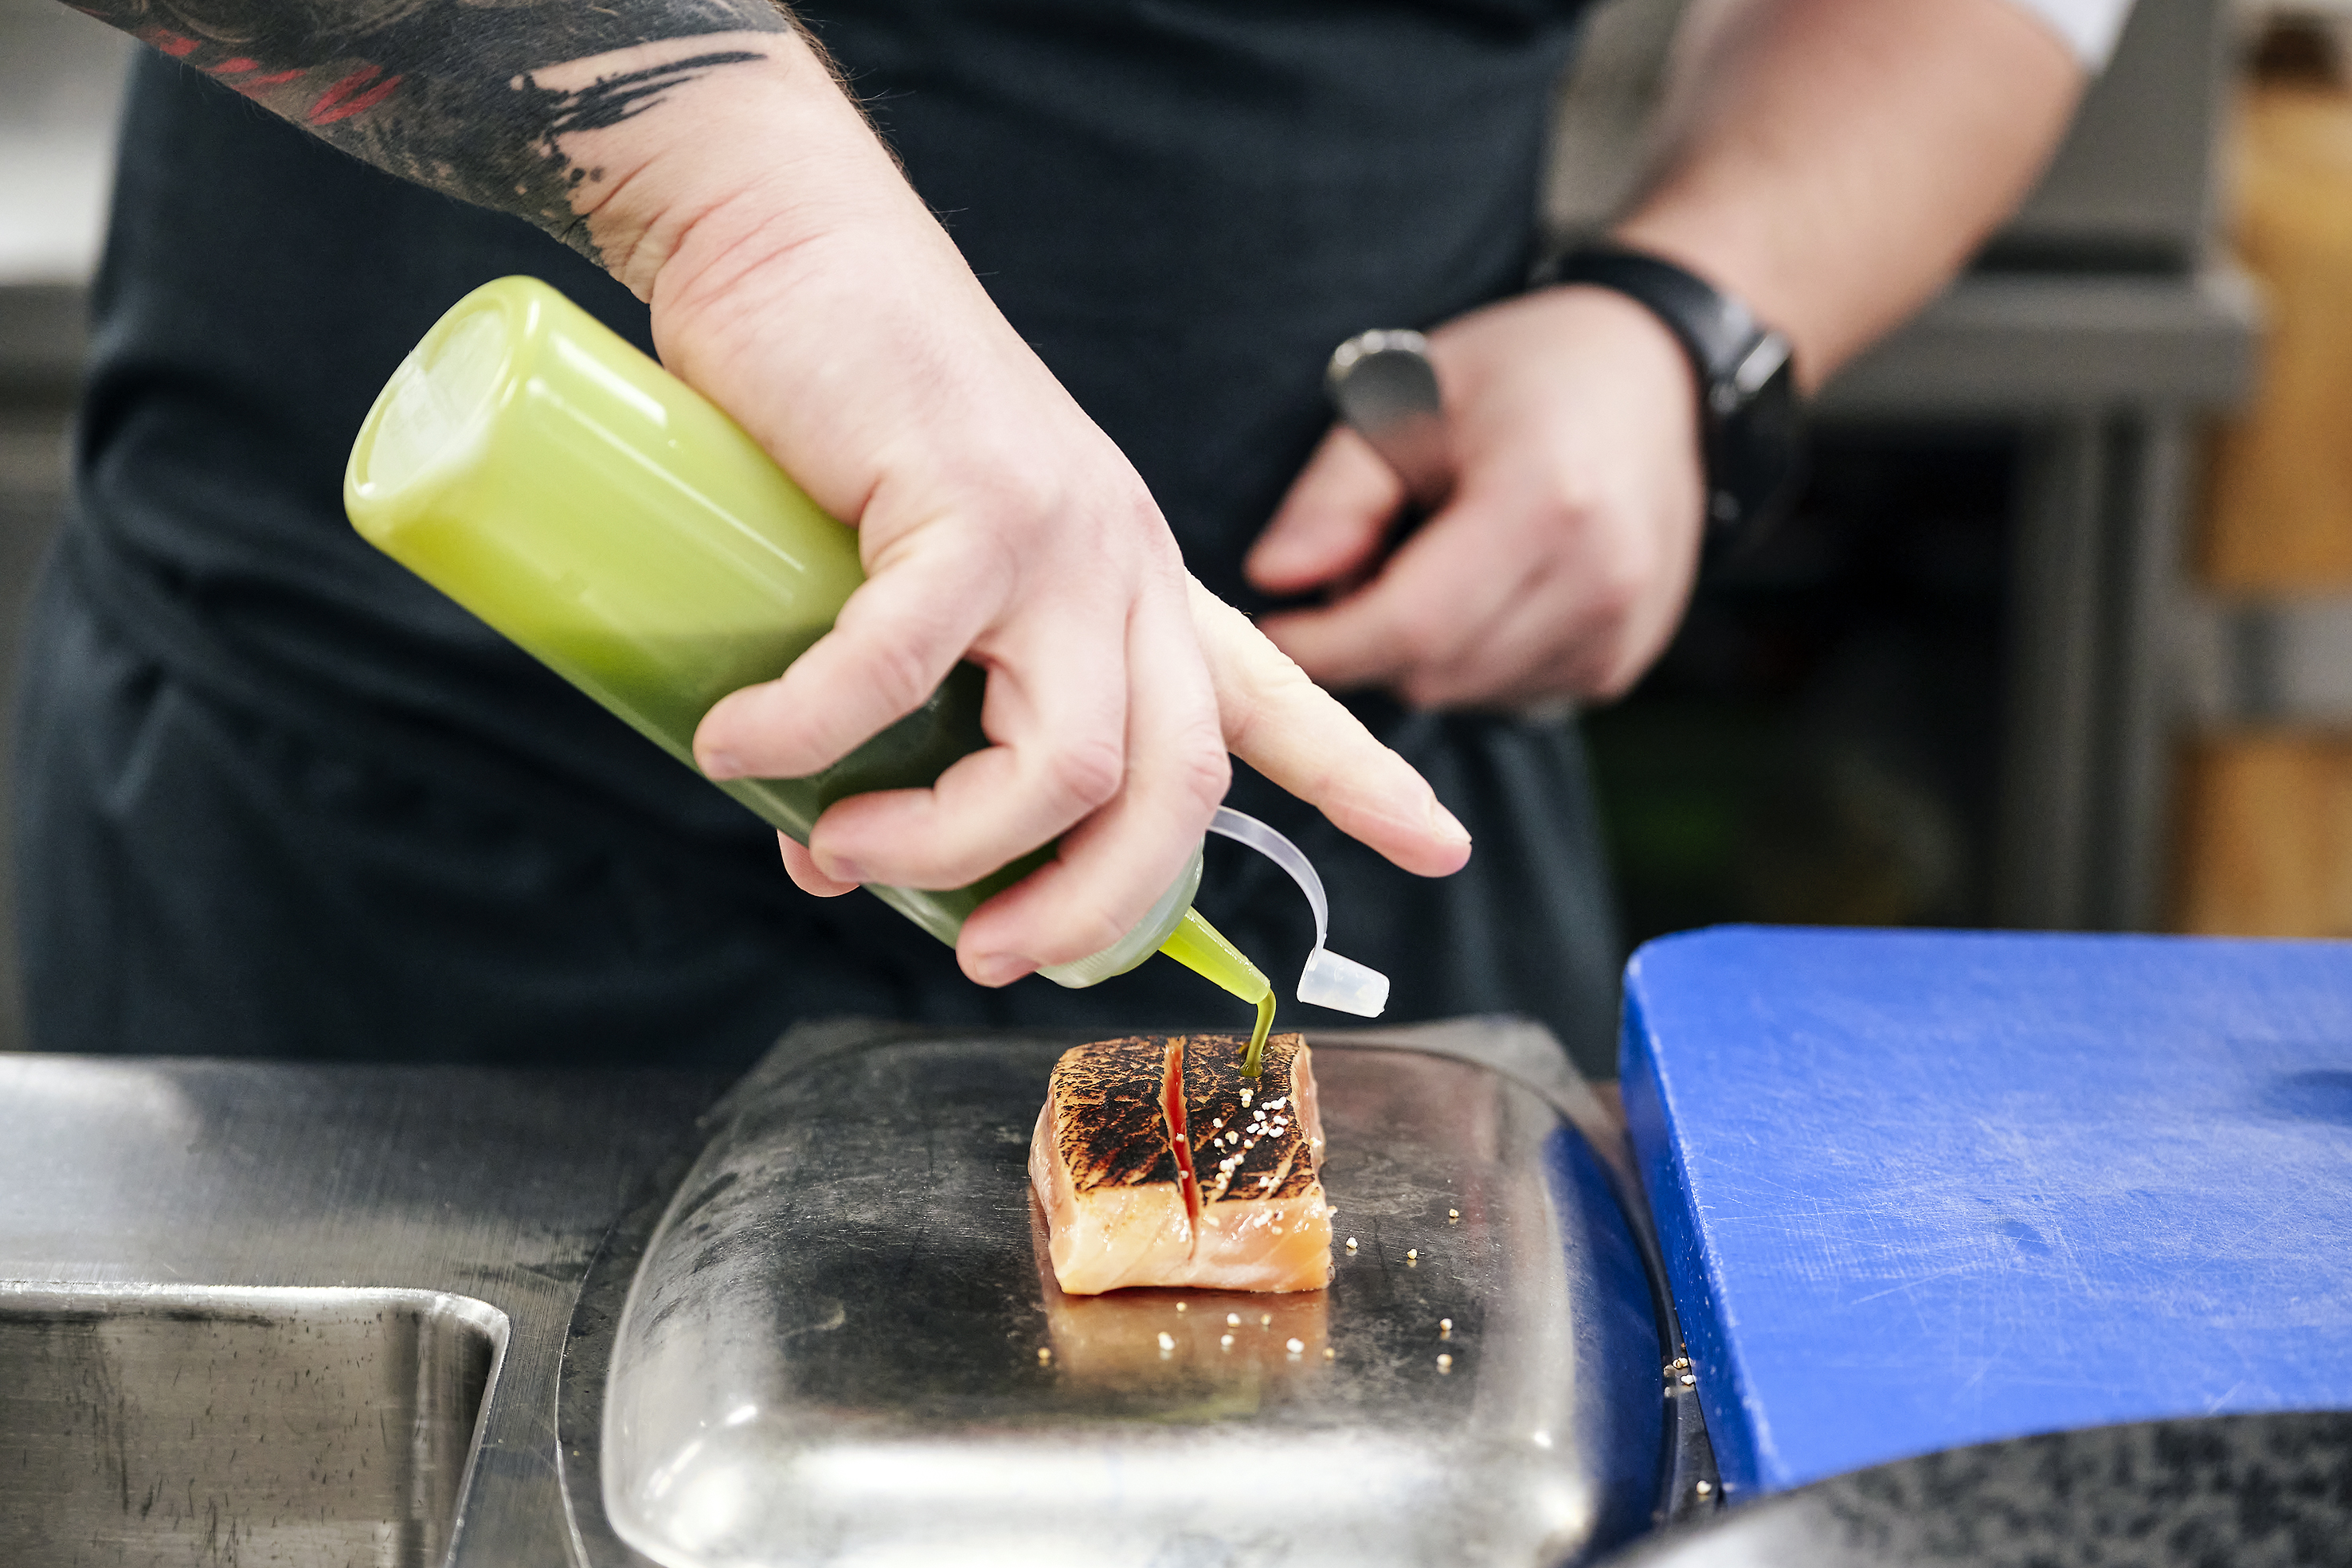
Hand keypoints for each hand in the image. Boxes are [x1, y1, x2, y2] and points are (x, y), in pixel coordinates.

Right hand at [566, 39, 1465, 985]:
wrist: (793, 242)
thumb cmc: (845, 420)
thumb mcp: (922, 576)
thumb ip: (916, 705)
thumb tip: (840, 850)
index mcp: (1136, 582)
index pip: (1277, 693)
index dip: (1362, 777)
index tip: (1442, 845)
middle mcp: (1126, 565)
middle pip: (1175, 790)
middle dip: (1089, 909)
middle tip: (989, 955)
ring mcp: (1060, 536)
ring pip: (1063, 765)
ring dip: (943, 847)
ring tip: (838, 853)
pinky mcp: (965, 504)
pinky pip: (896, 674)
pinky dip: (811, 736)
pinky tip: (740, 747)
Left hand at [1245, 285, 1706, 709]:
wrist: (1658, 379)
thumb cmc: (1519, 374)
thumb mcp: (1406, 399)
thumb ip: (1335, 495)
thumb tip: (1272, 578)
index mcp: (1546, 501)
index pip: (1410, 625)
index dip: (1325, 643)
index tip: (1272, 629)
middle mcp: (1600, 579)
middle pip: (1431, 671)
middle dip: (1368, 641)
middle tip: (1359, 565)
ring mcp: (1620, 632)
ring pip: (1463, 693)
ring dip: (1418, 652)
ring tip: (1429, 561)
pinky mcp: (1618, 666)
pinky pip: (1504, 696)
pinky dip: (1467, 659)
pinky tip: (1480, 588)